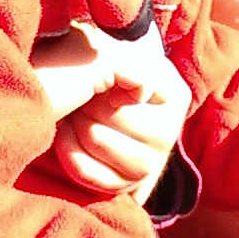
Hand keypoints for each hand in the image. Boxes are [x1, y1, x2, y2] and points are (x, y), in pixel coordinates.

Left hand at [34, 23, 192, 200]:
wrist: (76, 105)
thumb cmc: (90, 72)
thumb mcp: (108, 50)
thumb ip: (121, 50)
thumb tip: (132, 57)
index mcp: (172, 90)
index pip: (133, 83)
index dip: (102, 80)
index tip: (93, 79)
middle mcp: (169, 128)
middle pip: (112, 113)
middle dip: (83, 102)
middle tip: (77, 97)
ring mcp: (150, 162)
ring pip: (97, 139)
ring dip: (72, 125)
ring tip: (71, 115)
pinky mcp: (127, 187)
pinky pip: (87, 172)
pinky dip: (66, 152)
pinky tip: (65, 138)